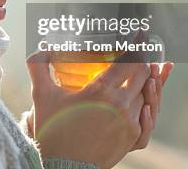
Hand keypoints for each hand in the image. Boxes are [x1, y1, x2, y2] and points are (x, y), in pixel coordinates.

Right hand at [25, 52, 169, 168]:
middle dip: (145, 58)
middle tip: (144, 48)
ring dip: (148, 79)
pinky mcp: (133, 137)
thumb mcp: (43, 96)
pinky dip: (147, 101)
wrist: (65, 166)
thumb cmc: (52, 130)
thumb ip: (39, 67)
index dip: (137, 44)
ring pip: (147, 93)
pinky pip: (147, 114)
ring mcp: (130, 122)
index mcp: (100, 90)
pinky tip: (145, 96)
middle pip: (143, 73)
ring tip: (147, 70)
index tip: (141, 33)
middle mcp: (120, 104)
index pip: (128, 60)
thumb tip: (39, 47)